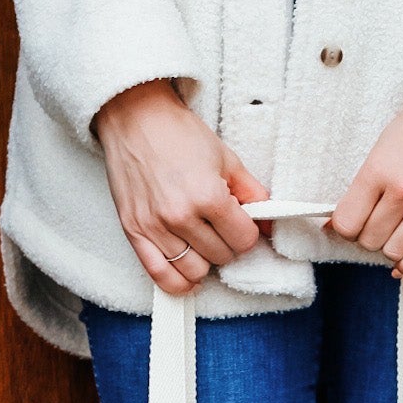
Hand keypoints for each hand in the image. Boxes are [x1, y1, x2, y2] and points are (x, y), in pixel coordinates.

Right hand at [94, 81, 266, 294]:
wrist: (134, 118)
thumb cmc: (178, 134)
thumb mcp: (226, 158)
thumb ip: (253, 194)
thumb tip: (268, 223)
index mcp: (208, 195)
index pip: (244, 240)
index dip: (248, 232)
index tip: (241, 223)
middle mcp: (181, 216)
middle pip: (222, 257)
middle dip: (227, 244)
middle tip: (219, 226)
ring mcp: (155, 227)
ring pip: (195, 271)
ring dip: (205, 261)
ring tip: (202, 242)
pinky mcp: (134, 232)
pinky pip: (160, 276)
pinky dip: (178, 283)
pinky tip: (189, 278)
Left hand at [329, 58, 402, 277]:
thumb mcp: (383, 145)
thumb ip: (362, 186)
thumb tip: (337, 223)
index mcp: (379, 169)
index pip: (347, 223)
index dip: (344, 227)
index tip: (351, 221)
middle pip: (369, 240)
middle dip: (367, 236)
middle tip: (376, 222)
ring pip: (393, 252)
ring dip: (389, 247)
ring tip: (394, 232)